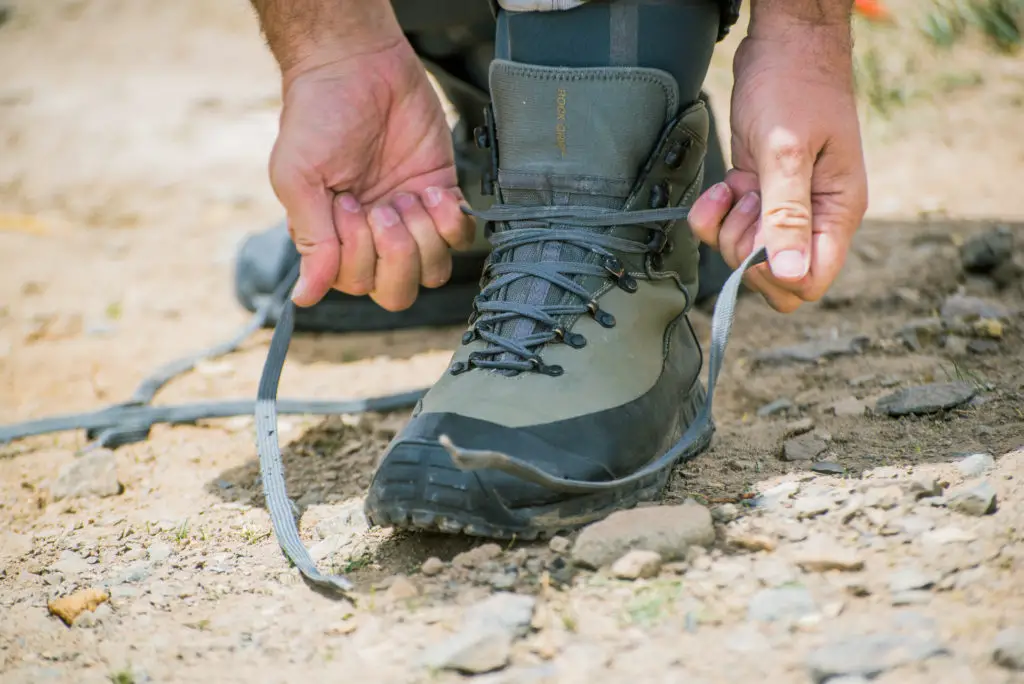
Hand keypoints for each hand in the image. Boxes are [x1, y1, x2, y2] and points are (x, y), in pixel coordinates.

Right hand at [270, 39, 474, 310]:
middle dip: (397, 256)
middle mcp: (373, 238)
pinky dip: (451, 221)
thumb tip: (303, 297)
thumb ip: (311, 239)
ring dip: (424, 238)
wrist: (357, 65)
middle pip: (399, 292)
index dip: (360, 254)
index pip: (358, 283)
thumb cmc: (317, 117)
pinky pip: (460, 237)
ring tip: (407, 195)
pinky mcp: (440, 196)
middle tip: (384, 207)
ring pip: (433, 270)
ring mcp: (409, 219)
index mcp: (334, 240)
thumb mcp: (299, 178)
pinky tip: (431, 188)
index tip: (348, 204)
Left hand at [689, 21, 867, 312]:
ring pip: (746, 253)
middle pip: (773, 275)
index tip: (757, 238)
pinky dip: (715, 214)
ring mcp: (785, 206)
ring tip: (738, 186)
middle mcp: (814, 216)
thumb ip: (787, 215)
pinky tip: (724, 185)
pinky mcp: (758, 193)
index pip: (811, 281)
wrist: (783, 44)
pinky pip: (728, 227)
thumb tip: (789, 275)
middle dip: (746, 249)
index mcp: (836, 212)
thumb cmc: (794, 86)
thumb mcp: (786, 152)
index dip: (775, 276)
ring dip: (729, 227)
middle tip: (747, 204)